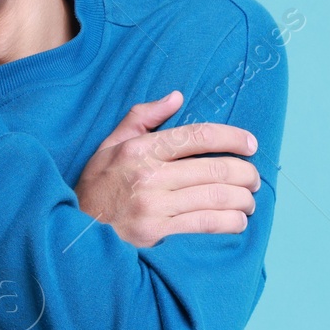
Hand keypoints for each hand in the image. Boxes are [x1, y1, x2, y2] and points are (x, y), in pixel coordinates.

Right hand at [75, 91, 261, 247]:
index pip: (197, 136)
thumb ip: (142, 117)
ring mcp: (154, 205)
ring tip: (249, 202)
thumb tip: (176, 97)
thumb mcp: (110, 146)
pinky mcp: (157, 233)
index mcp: (140, 149)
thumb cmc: (97, 187)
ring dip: (243, 200)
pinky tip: (237, 222)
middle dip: (245, 174)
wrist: (74, 233)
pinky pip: (206, 224)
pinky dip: (230, 223)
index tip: (251, 144)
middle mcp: (149, 175)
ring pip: (215, 197)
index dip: (231, 138)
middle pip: (214, 169)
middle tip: (255, 179)